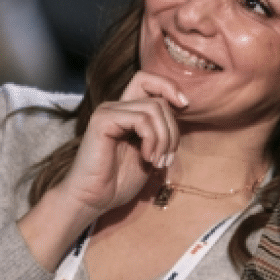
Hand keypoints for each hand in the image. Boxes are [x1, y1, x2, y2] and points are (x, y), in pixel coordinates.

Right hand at [18, 73, 187, 269]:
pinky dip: (152, 140)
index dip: (170, 87)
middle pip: (159, 100)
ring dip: (164, 139)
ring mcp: (108, 111)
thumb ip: (162, 131)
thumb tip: (182, 107)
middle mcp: (117, 106)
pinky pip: (141, 120)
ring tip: (157, 161)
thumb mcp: (151, 152)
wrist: (94, 199)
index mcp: (128, 111)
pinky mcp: (102, 121)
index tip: (185, 106)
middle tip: (167, 158)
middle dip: (173, 130)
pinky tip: (147, 158)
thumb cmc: (120, 180)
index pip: (149, 80)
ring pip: (154, 109)